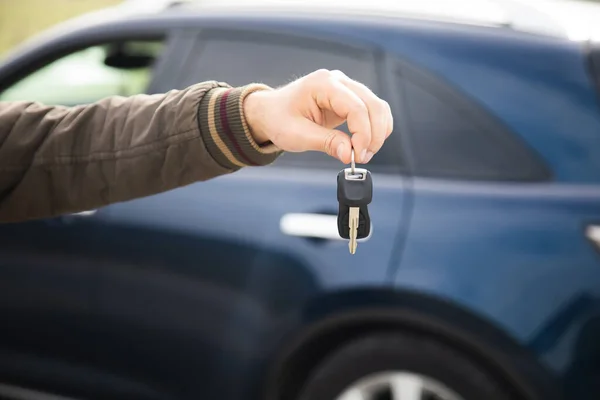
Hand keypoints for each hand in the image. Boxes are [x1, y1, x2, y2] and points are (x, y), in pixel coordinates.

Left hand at [243, 69, 392, 163]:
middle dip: (374, 135)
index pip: (356, 107)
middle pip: (373, 105)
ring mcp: (346, 88)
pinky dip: (375, 129)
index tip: (357, 155)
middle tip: (362, 158)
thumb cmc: (278, 119)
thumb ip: (326, 142)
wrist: (270, 112)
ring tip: (362, 154)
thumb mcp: (297, 135)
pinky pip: (372, 112)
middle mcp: (339, 81)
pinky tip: (364, 145)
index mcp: (323, 84)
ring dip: (378, 133)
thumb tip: (348, 154)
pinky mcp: (350, 99)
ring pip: (377, 108)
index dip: (363, 133)